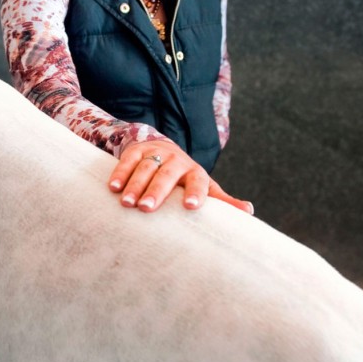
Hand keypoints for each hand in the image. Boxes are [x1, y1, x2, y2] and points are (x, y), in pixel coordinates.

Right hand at [109, 141, 254, 214]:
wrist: (163, 149)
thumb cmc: (185, 178)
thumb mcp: (204, 186)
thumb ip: (222, 200)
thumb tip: (249, 211)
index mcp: (195, 171)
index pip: (198, 181)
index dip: (195, 193)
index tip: (191, 207)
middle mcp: (176, 160)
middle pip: (167, 175)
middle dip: (156, 191)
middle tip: (146, 209)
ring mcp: (155, 153)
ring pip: (145, 168)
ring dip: (135, 185)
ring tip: (126, 203)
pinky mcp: (136, 150)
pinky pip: (127, 160)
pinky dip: (120, 173)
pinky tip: (113, 188)